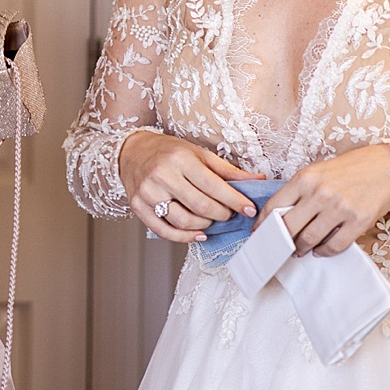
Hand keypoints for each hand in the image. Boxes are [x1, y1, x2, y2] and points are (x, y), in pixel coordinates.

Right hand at [120, 130, 262, 243]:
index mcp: (180, 159)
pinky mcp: (137, 206)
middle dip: (222, 215)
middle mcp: (161, 175)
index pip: (214, 186)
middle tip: (229, 214)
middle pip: (200, 206)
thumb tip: (258, 180)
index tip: (249, 209)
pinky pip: (164, 230)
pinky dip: (184, 237)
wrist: (131, 151)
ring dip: (205, 226)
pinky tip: (198, 234)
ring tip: (211, 220)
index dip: (235, 201)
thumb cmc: (167, 151)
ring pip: (183, 221)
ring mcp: (147, 192)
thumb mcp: (198, 153)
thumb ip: (227, 170)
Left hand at [261, 145, 389, 256]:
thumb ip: (298, 192)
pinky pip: (335, 245)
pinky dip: (324, 252)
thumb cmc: (346, 170)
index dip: (263, 225)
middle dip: (281, 241)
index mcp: (304, 179)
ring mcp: (340, 208)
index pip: (274, 206)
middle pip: (289, 226)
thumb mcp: (315, 173)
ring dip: (301, 249)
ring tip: (299, 251)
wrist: (383, 167)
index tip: (260, 234)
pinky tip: (320, 251)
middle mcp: (320, 193)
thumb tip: (279, 217)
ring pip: (310, 238)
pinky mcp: (359, 221)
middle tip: (280, 248)